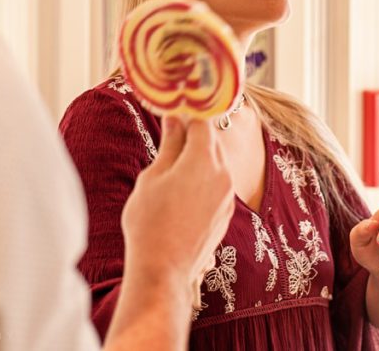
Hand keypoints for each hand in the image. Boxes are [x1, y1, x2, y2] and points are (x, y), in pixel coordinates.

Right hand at [120, 116, 234, 296]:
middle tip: (171, 132)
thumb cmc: (151, 221)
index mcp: (204, 159)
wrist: (164, 268)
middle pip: (212, 141)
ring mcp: (227, 196)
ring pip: (216, 163)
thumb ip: (169, 144)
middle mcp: (223, 174)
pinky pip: (217, 185)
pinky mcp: (226, 214)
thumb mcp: (153, 176)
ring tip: (173, 163)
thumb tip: (174, 119)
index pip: (202, 122)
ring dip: (199, 157)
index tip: (173, 111)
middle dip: (194, 134)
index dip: (187, 113)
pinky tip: (183, 189)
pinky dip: (204, 178)